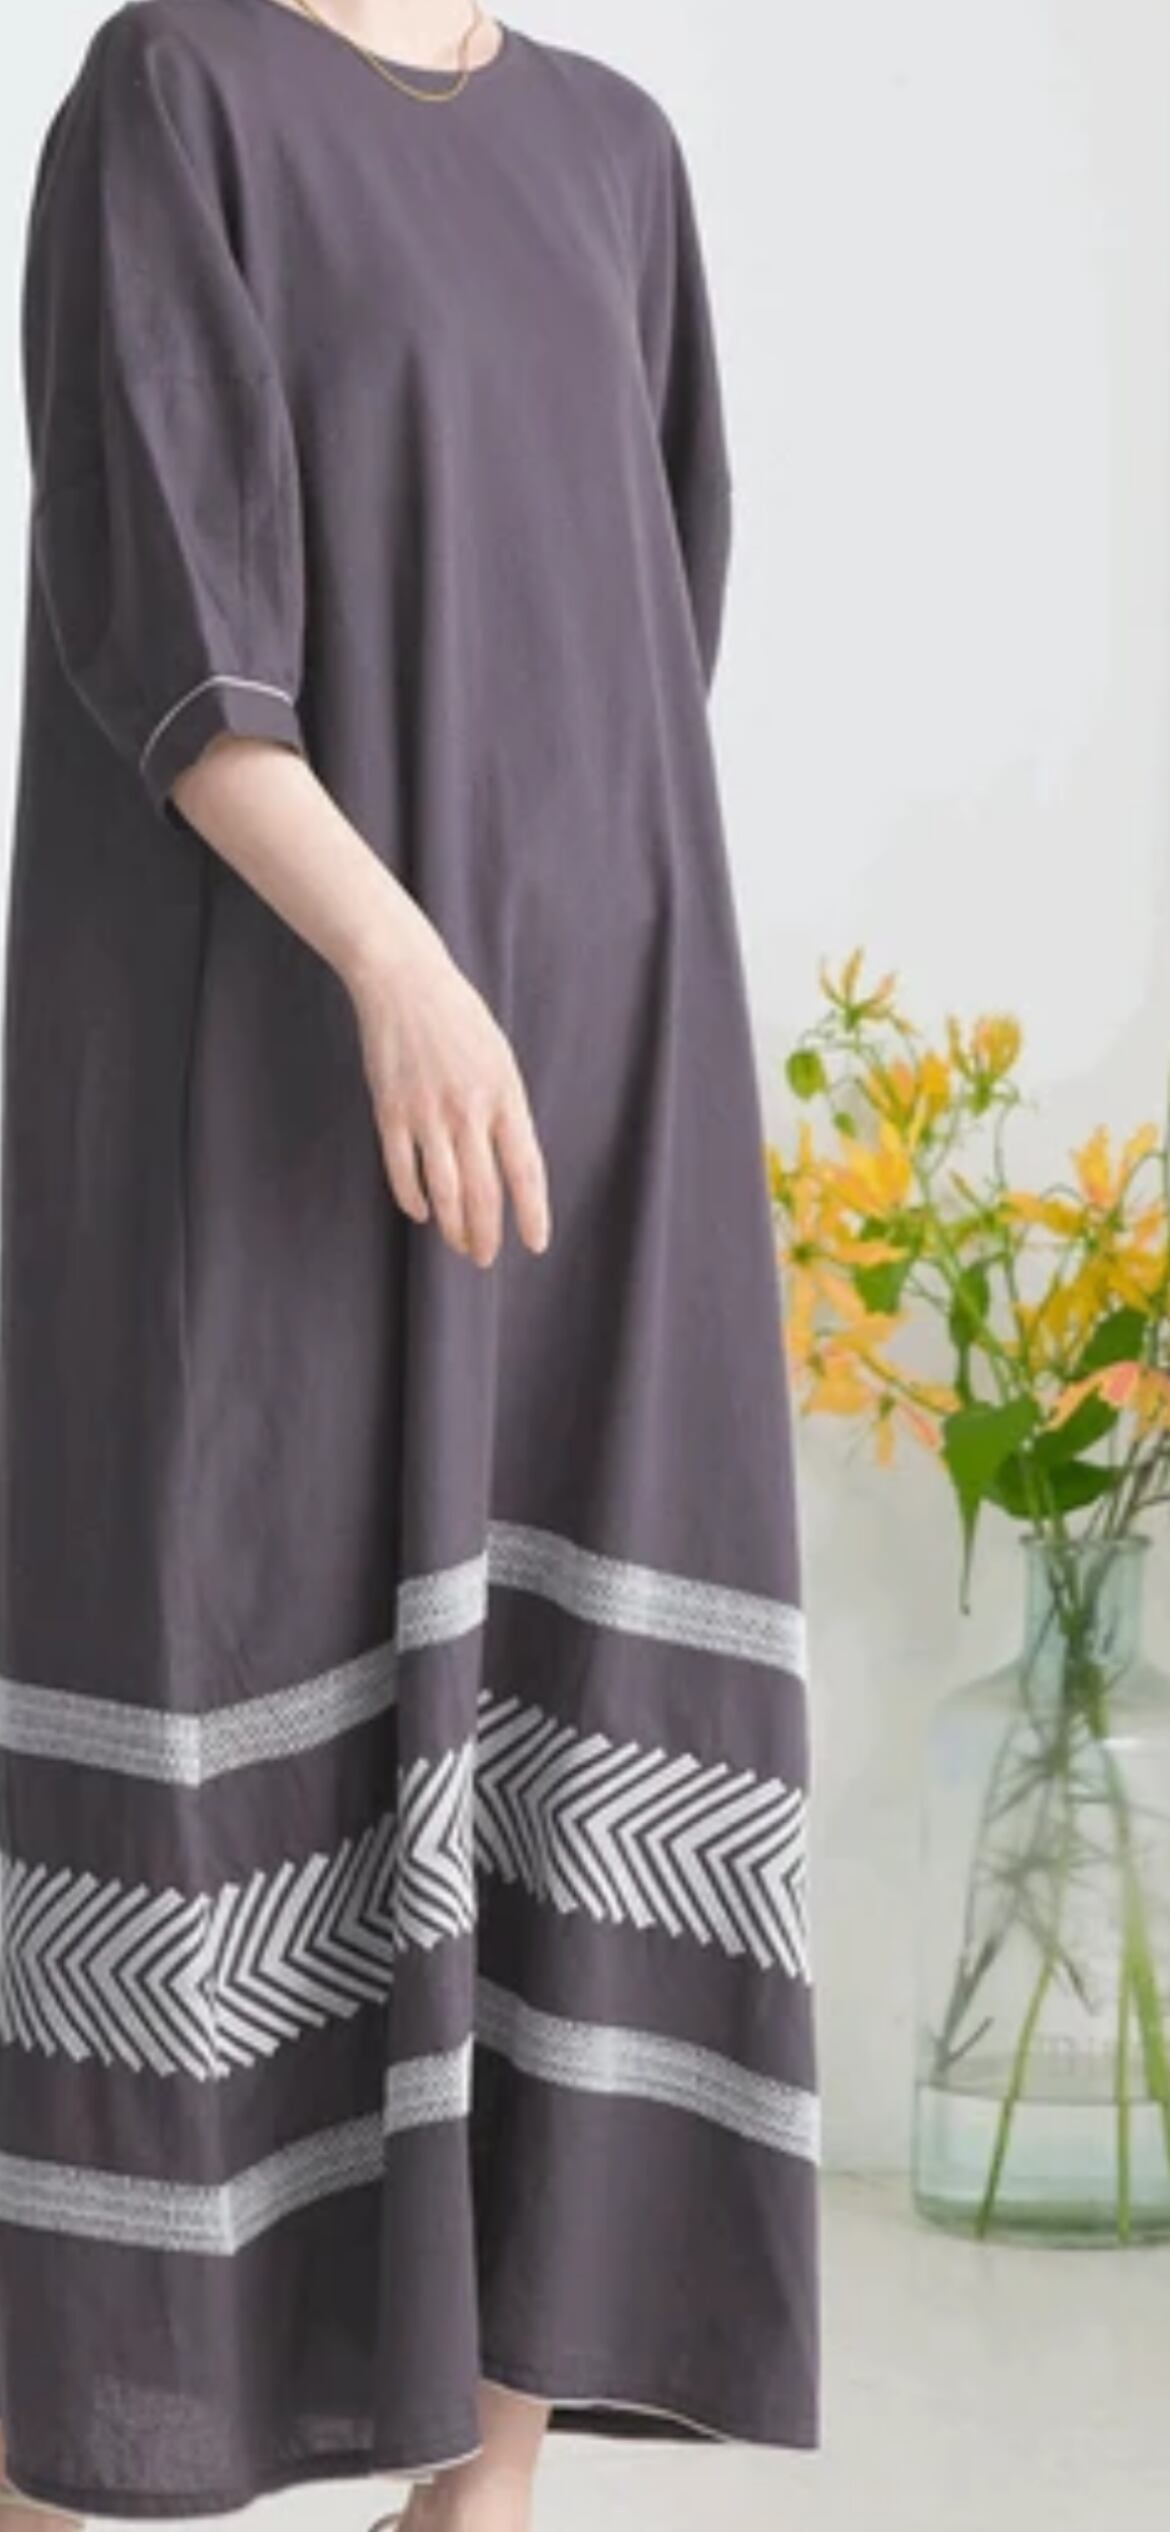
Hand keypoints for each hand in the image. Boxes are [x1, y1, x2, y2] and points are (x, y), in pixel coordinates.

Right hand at [348, 922, 551, 1266]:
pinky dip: (413, 1198)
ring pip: (444, 1190)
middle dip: (486, 1233)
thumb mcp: (499, 1060)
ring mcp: (426, 1112)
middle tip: (485, 1258)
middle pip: (483, 1191)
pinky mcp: (390, 1110)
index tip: (535, 1245)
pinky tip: (421, 1213)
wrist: (404, 981)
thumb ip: (505, 1111)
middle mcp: (468, 1109)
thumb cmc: (459, 1019)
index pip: (525, 1170)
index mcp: (504, 1096)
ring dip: (452, 1227)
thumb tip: (510, 1166)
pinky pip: (402, 1170)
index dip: (532, 1213)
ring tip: (458, 1245)